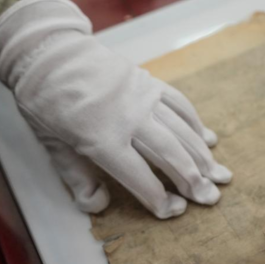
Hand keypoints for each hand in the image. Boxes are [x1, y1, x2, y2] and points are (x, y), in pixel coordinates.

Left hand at [0, 0, 231, 217]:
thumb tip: (100, 205)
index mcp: (103, 139)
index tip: (173, 210)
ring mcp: (144, 98)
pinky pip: (180, 105)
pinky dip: (196, 124)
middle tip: (212, 197)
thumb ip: (77, 179)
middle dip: (194, 180)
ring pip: (182, 131)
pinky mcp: (150, 83)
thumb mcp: (52, 146)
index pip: (140, 177)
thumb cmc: (46, 103)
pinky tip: (207, 139)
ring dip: (202, 155)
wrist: (49, 52)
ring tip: (218, 174)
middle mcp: (130, 119)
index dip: (159, 199)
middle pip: (171, 155)